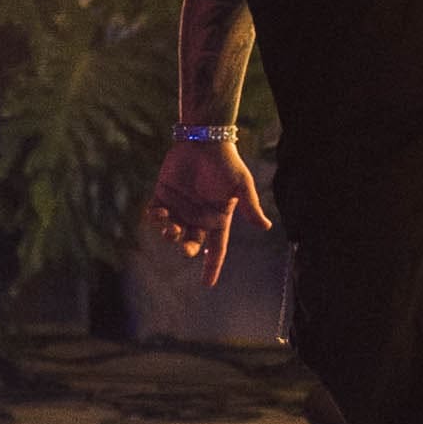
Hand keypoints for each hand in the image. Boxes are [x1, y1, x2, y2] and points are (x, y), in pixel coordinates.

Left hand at [145, 130, 269, 283]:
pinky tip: (158, 213)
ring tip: (171, 227)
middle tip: (186, 246)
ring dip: (170, 234)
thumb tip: (267, 227)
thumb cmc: (226, 162)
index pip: (216, 248)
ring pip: (171, 232)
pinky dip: (155, 218)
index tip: (207, 284)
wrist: (204, 140)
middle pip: (192, 243)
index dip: (211, 266)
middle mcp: (198, 216)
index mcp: (218, 217)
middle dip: (188, 248)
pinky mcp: (163, 195)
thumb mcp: (242, 185)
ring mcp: (179, 207)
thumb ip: (250, 206)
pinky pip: (155, 215)